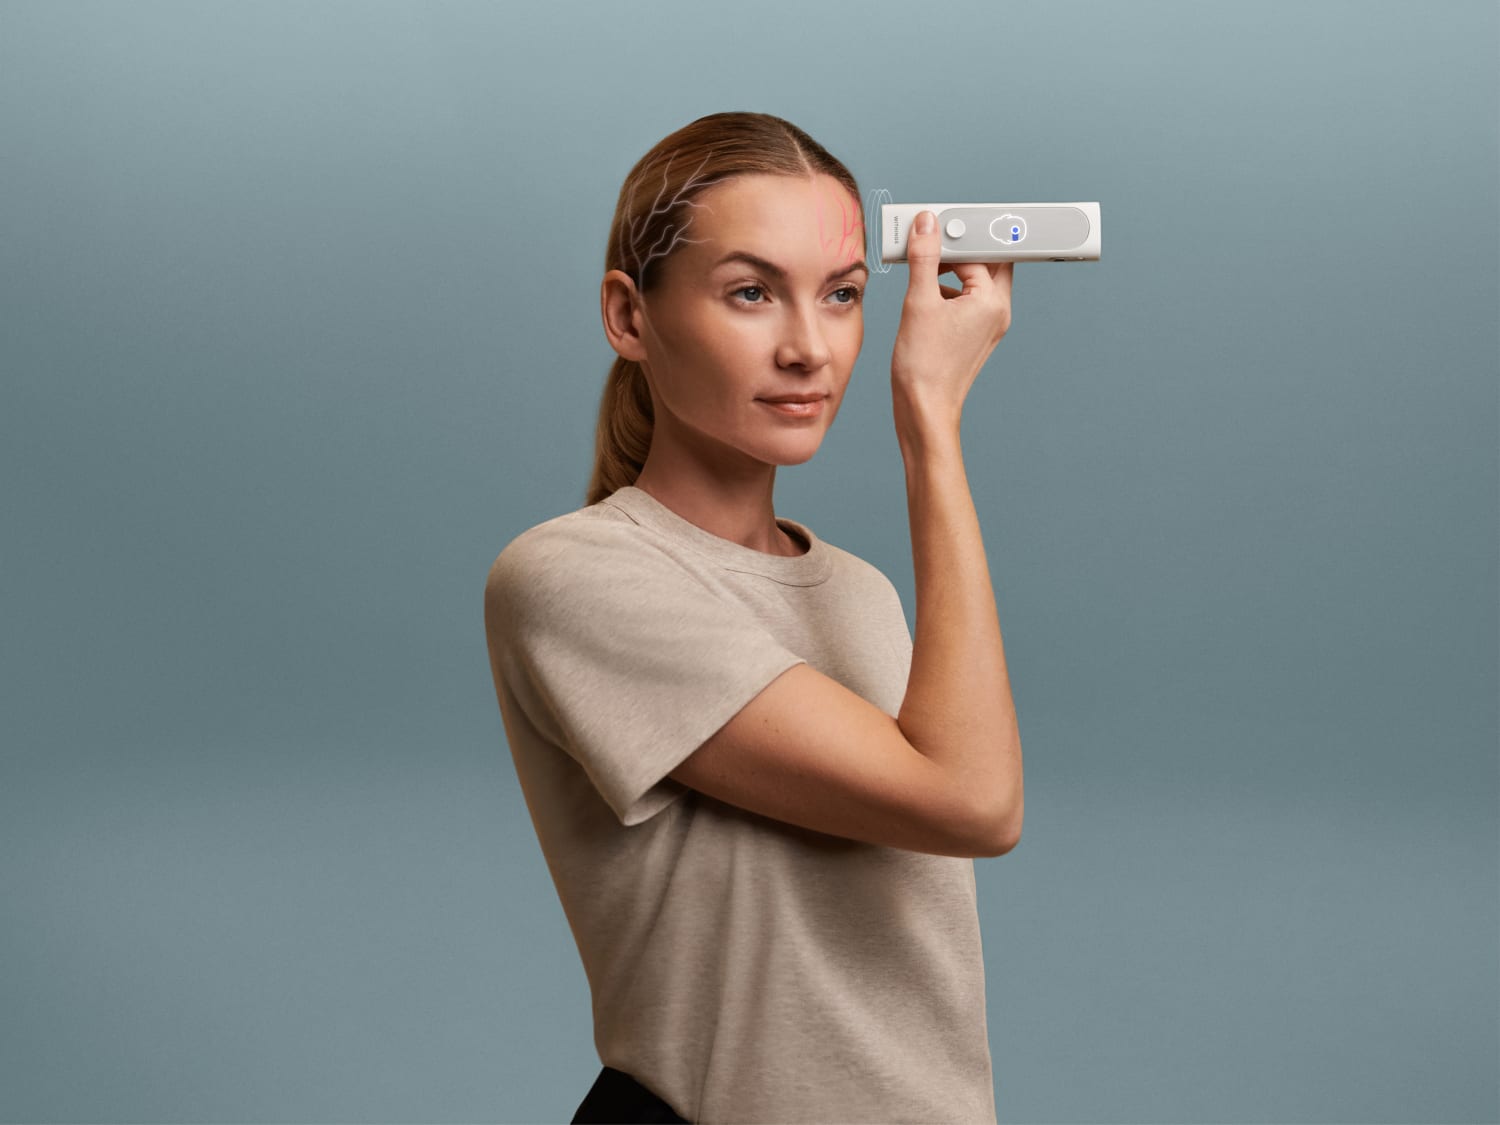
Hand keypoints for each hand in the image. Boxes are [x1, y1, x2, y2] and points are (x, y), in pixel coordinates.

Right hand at [889, 210, 1014, 434]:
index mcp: (991, 301)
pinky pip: (968, 300)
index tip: (938, 225)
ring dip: (952, 269)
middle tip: (935, 240)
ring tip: (924, 268)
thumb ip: (924, 258)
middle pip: (989, 262)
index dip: (958, 235)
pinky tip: (924, 295)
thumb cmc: (924, 366)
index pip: (980, 251)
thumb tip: (926, 224)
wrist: (924, 409)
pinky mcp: (976, 335)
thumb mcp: (918, 302)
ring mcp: (989, 325)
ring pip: (977, 281)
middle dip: (962, 248)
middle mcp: (997, 311)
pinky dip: (949, 291)